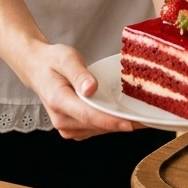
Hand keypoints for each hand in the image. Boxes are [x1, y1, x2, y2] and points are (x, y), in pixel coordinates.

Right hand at [25, 42, 139, 139]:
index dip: (110, 121)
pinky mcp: (74, 129)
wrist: (38, 69)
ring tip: (142, 117)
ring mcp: (67, 127)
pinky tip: (124, 115)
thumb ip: (79, 74)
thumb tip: (91, 89)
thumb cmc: (53, 61)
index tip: (131, 124)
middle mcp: (61, 120)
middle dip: (122, 122)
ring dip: (118, 124)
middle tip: (149, 119)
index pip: (88, 115)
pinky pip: (96, 129)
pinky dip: (111, 123)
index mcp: (58, 101)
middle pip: (97, 125)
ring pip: (98, 129)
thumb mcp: (66, 58)